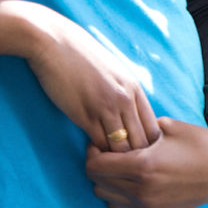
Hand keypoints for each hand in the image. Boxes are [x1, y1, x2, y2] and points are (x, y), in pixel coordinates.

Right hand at [23, 8, 161, 152]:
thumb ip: (124, 92)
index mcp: (134, 88)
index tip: (133, 152)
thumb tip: (130, 115)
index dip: (147, 146)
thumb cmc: (80, 56)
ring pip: (122, 148)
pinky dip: (97, 153)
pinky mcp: (84, 114)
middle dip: (134, 158)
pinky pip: (99, 144)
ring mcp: (105, 107)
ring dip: (115, 159)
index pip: (153, 128)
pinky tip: (91, 152)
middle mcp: (125, 98)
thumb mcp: (112, 71)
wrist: (53, 42)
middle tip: (121, 165)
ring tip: (107, 161)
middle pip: (142, 142)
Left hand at [86, 116, 207, 207]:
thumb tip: (120, 128)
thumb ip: (140, 127)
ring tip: (120, 166)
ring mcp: (148, 205)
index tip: (100, 142)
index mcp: (144, 166)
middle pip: (97, 182)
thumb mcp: (169, 126)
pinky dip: (118, 193)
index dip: (93, 151)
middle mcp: (142, 190)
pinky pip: (120, 206)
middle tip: (107, 152)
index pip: (96, 165)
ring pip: (105, 196)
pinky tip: (131, 179)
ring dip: (106, 181)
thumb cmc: (201, 144)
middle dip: (97, 165)